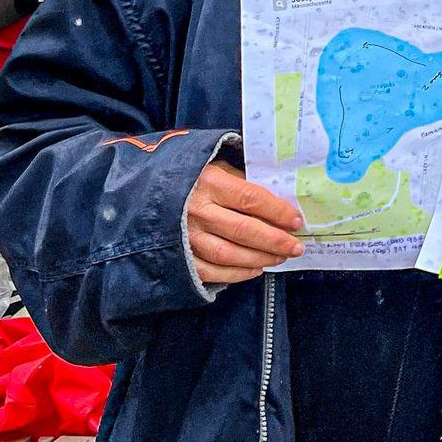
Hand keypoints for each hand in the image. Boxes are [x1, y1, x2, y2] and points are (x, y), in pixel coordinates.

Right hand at [185, 161, 304, 284]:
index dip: (278, 212)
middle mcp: (196, 210)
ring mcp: (185, 236)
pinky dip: (236, 273)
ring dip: (260, 258)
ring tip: (280, 258)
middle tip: (296, 247)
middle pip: (244, 230)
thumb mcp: (215, 167)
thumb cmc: (190, 178)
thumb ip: (242, 182)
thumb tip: (278, 203)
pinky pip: (211, 271)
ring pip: (229, 254)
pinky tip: (255, 270)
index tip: (297, 221)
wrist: (145, 193)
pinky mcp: (178, 256)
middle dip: (275, 241)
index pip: (251, 199)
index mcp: (209, 182)